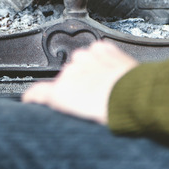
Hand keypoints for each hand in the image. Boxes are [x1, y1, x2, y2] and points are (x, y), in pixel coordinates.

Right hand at [22, 39, 137, 124]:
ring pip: (81, 62)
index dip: (33, 97)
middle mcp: (69, 72)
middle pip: (65, 78)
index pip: (37, 92)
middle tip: (90, 97)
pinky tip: (110, 71)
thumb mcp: (82, 119)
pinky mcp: (101, 48)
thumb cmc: (112, 111)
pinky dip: (101, 59)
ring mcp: (85, 58)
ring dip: (88, 70)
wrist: (136, 97)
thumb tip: (63, 109)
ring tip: (103, 84)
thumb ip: (67, 109)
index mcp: (60, 92)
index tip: (32, 99)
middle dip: (75, 86)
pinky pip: (97, 52)